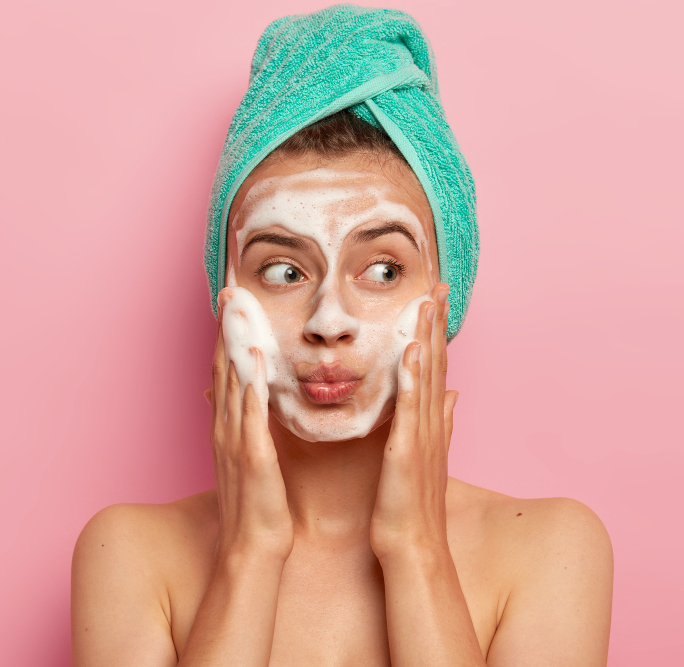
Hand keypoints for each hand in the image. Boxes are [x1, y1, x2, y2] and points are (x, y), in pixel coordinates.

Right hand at [208, 301, 293, 562]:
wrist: (254, 548)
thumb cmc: (259, 505)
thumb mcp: (248, 459)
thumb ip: (246, 427)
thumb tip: (247, 401)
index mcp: (228, 427)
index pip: (225, 373)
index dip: (226, 337)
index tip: (233, 305)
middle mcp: (226, 428)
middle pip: (223, 369)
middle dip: (225, 330)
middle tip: (230, 292)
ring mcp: (235, 441)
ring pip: (232, 383)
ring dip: (234, 345)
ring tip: (237, 309)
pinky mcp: (252, 456)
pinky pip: (249, 414)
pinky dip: (249, 385)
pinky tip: (253, 359)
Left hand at [370, 282, 458, 559]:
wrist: (413, 545)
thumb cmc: (413, 505)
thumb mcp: (428, 455)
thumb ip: (441, 421)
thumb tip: (454, 394)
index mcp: (433, 422)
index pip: (438, 367)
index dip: (438, 331)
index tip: (437, 299)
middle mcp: (433, 423)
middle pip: (438, 363)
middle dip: (437, 323)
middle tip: (438, 285)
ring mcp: (422, 435)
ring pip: (427, 378)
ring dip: (428, 340)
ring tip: (427, 304)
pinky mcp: (407, 450)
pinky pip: (411, 409)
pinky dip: (413, 379)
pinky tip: (412, 352)